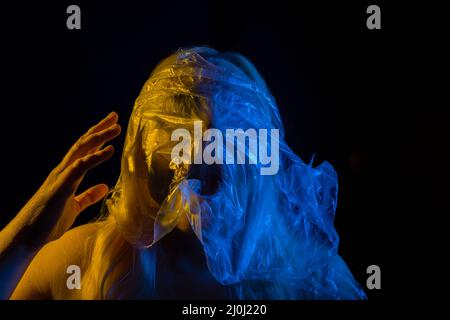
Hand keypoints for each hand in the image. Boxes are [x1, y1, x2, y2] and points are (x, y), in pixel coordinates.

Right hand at [16, 112, 120, 248]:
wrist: (27, 237)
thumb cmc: (48, 223)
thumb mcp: (75, 208)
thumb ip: (88, 196)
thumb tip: (104, 187)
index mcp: (68, 175)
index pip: (85, 150)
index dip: (98, 137)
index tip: (112, 126)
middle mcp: (63, 170)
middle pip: (84, 144)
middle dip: (100, 129)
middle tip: (115, 116)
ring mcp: (61, 176)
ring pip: (82, 150)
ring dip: (100, 137)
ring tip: (116, 128)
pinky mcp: (61, 186)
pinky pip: (80, 167)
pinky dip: (96, 157)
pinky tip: (109, 150)